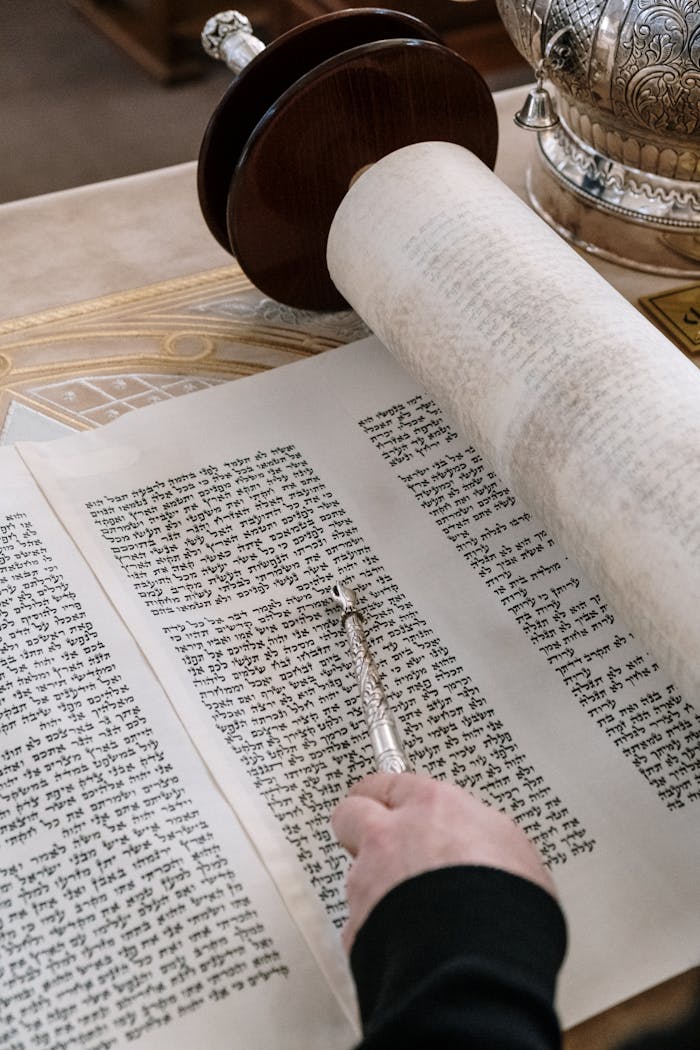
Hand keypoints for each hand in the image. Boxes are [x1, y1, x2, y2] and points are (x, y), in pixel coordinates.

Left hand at [331, 772, 555, 951]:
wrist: (477, 964)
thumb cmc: (507, 905)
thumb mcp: (514, 849)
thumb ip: (481, 835)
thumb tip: (485, 845)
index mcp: (431, 807)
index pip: (392, 783)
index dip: (390, 794)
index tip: (389, 796)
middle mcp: (389, 838)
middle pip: (351, 813)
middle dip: (360, 822)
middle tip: (378, 836)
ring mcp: (367, 883)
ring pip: (356, 873)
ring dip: (375, 885)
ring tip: (407, 908)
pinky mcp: (357, 929)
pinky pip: (360, 924)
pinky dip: (377, 930)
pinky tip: (402, 942)